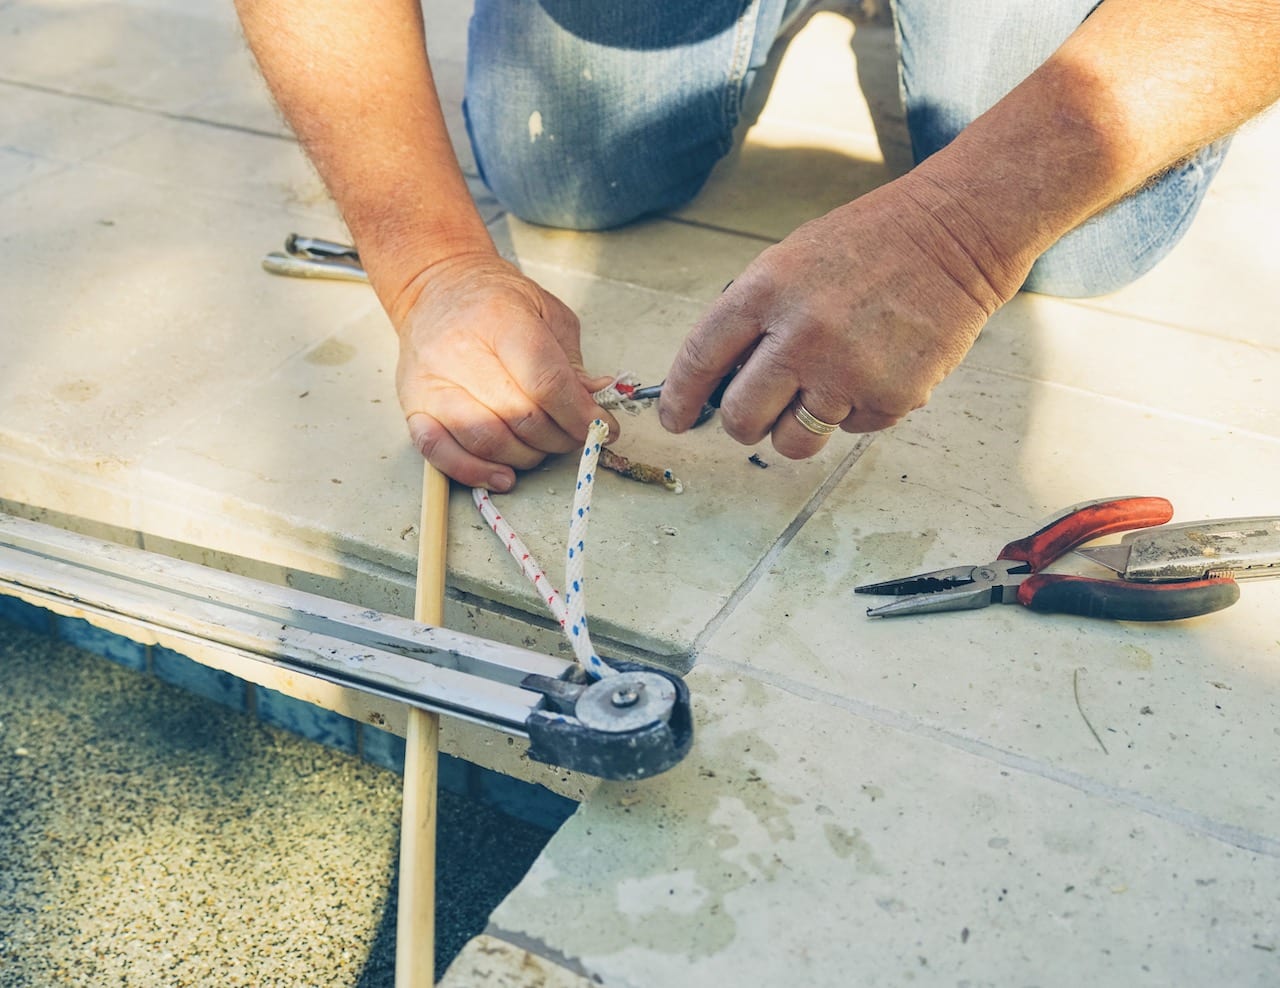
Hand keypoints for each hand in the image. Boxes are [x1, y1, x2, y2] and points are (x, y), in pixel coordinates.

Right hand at [393, 253, 618, 489]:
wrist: (437, 288)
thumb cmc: (495, 302)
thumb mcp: (547, 313)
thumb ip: (571, 360)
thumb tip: (595, 401)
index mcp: (499, 320)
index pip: (546, 383)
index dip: (580, 415)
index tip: (600, 426)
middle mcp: (459, 351)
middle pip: (520, 416)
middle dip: (559, 437)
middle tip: (573, 436)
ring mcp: (432, 381)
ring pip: (486, 440)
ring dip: (525, 456)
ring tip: (541, 448)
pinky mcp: (413, 405)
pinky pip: (439, 452)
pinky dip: (473, 472)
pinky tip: (501, 475)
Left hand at [658, 175, 1027, 456]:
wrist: (957, 234)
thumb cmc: (868, 246)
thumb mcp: (790, 262)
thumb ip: (751, 319)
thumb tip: (715, 383)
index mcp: (766, 291)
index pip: (701, 359)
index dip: (680, 398)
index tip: (676, 419)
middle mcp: (801, 335)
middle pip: (741, 418)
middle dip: (742, 423)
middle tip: (757, 412)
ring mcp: (847, 371)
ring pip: (793, 440)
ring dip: (797, 425)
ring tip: (823, 386)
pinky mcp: (890, 397)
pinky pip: (849, 430)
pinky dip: (855, 410)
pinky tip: (874, 368)